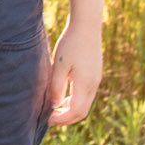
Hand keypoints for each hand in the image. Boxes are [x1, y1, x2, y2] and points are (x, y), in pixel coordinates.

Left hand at [48, 0, 103, 127]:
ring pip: (85, 103)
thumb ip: (56, 87)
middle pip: (82, 111)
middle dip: (66, 118)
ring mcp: (96, 79)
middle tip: (50, 118)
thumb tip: (55, 106)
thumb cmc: (70, 44)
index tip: (48, 119)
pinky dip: (75, 100)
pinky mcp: (95, 74)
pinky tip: (64, 96)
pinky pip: (86, 94)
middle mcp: (94, 84)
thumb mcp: (59, 66)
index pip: (76, 112)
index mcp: (85, 84)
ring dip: (71, 109)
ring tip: (55, 108)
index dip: (62, 119)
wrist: (87, 25)